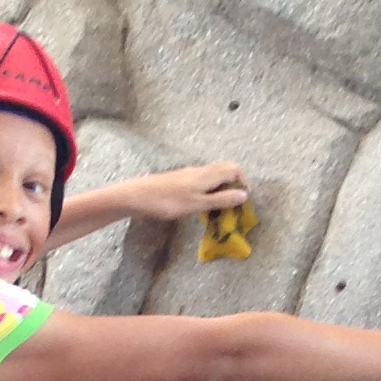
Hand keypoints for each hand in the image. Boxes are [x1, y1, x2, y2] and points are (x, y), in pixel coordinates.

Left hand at [133, 160, 248, 221]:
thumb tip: (244, 195)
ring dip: (221, 191)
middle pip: (225, 171)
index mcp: (207, 174)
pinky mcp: (181, 181)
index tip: (244, 200)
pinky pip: (203, 184)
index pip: (234, 169)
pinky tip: (203, 208)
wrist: (136, 196)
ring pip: (214, 178)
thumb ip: (221, 200)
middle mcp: (200, 171)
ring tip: (220, 211)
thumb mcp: (197, 204)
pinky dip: (209, 194)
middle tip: (234, 207)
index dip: (243, 182)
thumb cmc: (166, 202)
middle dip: (234, 186)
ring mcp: (190, 175)